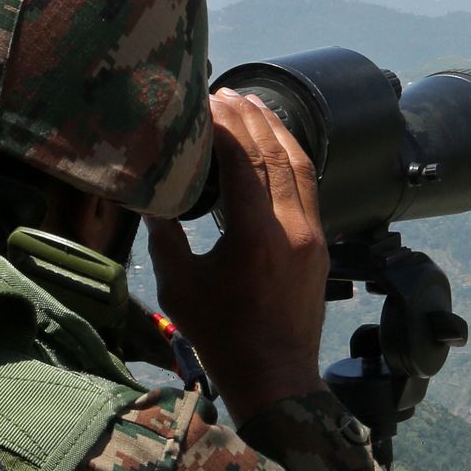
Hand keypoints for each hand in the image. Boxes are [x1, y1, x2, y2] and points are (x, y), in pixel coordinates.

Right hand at [147, 88, 327, 421]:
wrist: (276, 379)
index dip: (224, 126)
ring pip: (300, 166)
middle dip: (251, 117)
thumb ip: (165, 237)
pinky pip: (308, 188)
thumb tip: (150, 197)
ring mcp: (312, 235)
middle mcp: (292, 227)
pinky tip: (275, 146)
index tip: (203, 102)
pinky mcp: (320, 245)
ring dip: (276, 131)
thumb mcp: (179, 288)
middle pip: (276, 153)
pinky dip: (291, 159)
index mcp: (257, 236)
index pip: (243, 161)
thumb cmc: (223, 339)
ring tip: (252, 105)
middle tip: (225, 92)